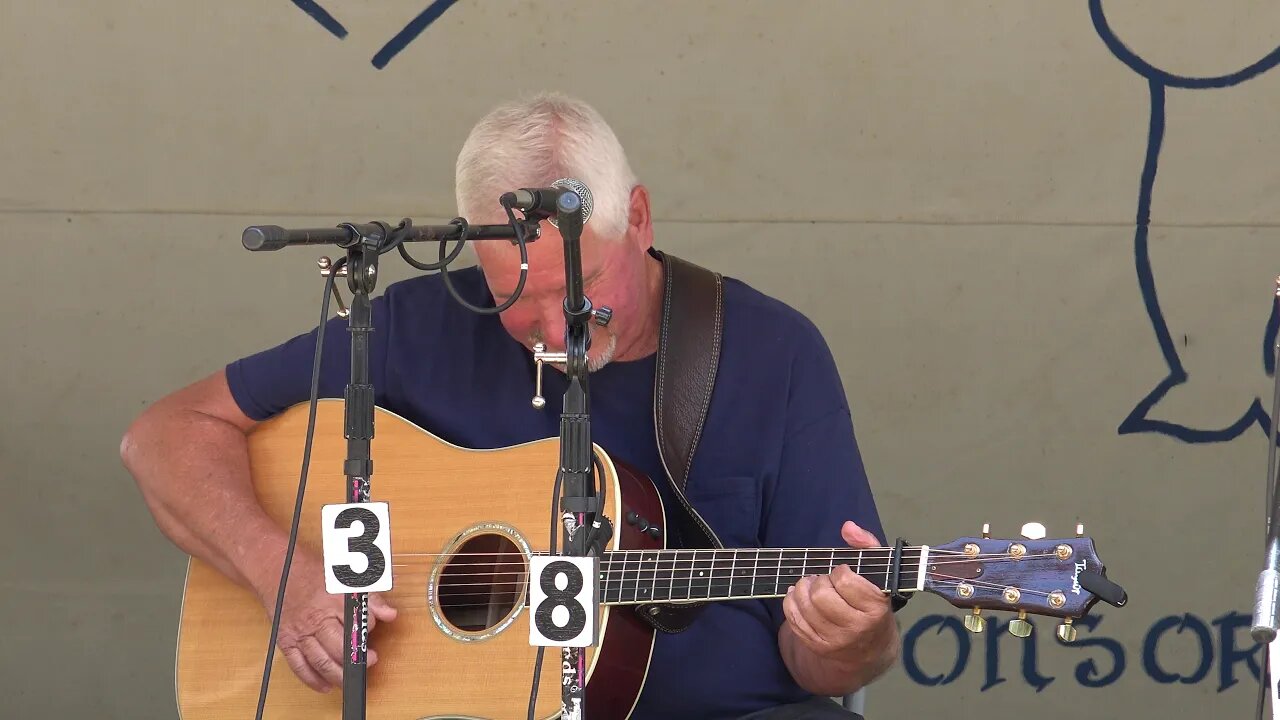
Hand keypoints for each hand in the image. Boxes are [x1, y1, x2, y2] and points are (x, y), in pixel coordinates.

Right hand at [253, 550, 397, 692]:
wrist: (279, 572)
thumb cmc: (315, 575)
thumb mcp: (347, 579)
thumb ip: (372, 598)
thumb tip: (390, 614)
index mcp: (333, 601)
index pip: (358, 623)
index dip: (369, 628)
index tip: (372, 631)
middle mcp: (316, 619)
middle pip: (339, 649)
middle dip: (357, 660)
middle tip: (370, 661)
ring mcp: (300, 633)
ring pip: (320, 662)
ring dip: (338, 675)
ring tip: (352, 680)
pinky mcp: (286, 642)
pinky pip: (299, 667)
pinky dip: (312, 680)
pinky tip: (325, 686)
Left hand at [781, 521, 896, 671]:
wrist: (870, 649)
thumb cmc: (872, 603)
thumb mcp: (880, 573)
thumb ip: (867, 545)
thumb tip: (848, 527)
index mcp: (874, 609)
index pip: (845, 580)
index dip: (840, 571)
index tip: (843, 573)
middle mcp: (855, 628)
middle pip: (821, 595)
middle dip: (819, 581)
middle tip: (825, 581)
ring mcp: (834, 640)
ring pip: (804, 606)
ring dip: (802, 589)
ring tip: (812, 587)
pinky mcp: (816, 646)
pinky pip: (793, 619)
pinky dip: (791, 602)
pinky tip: (800, 597)